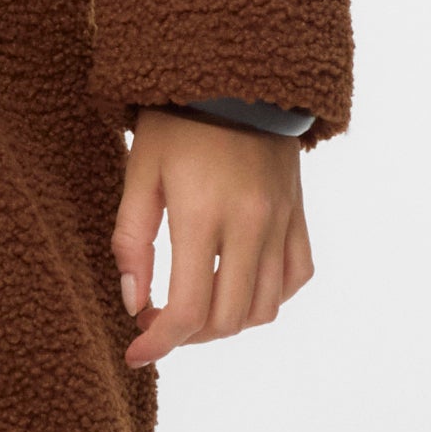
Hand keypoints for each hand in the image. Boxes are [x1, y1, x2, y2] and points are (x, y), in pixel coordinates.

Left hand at [111, 112, 312, 369]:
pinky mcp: (298, 214)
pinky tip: (238, 285)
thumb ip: (132, 242)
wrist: (234, 78)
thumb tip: (133, 303)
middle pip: (228, 319)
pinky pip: (296, 277)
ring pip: (265, 308)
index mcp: (203, 213)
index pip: (188, 308)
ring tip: (196, 307)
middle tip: (159, 322)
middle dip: (188, 336)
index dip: (159, 342)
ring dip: (227, 323)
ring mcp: (282, 221)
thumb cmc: (175, 123)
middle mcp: (251, 224)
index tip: (135, 353)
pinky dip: (268, 296)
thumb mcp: (139, 174)